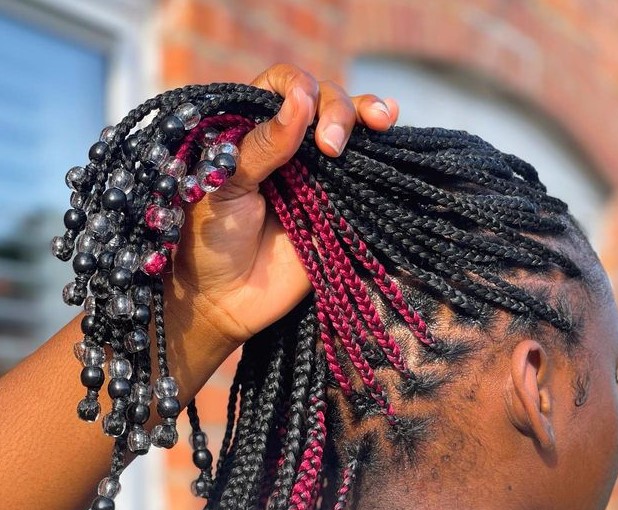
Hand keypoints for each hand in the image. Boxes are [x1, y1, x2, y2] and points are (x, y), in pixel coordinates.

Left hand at [171, 64, 398, 348]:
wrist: (224, 301)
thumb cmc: (210, 241)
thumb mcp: (224, 186)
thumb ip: (261, 145)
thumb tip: (302, 99)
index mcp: (250, 131)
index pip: (281, 86)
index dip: (297, 88)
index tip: (303, 108)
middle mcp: (287, 146)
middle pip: (324, 102)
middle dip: (337, 110)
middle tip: (331, 146)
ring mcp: (316, 176)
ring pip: (350, 130)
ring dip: (367, 115)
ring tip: (380, 121)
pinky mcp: (337, 207)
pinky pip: (364, 173)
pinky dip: (382, 147)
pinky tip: (393, 126)